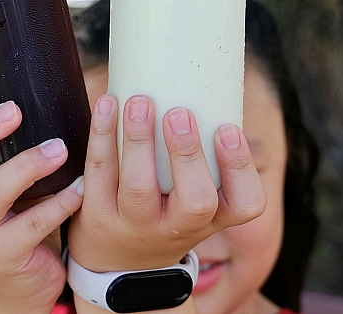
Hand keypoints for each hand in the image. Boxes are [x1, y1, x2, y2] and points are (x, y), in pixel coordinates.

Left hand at [68, 94, 265, 272]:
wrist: (116, 263)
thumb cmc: (165, 213)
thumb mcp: (195, 201)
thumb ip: (204, 156)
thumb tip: (203, 79)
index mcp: (212, 218)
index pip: (245, 204)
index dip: (240, 168)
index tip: (228, 129)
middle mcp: (178, 227)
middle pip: (194, 201)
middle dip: (188, 155)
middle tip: (180, 114)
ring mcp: (136, 225)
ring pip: (138, 188)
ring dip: (139, 141)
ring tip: (139, 102)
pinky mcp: (97, 215)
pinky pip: (100, 173)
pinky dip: (102, 135)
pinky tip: (107, 105)